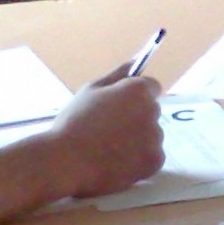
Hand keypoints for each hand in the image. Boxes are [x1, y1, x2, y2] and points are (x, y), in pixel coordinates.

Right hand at [42, 69, 164, 197]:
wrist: (68, 163)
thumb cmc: (75, 123)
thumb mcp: (90, 90)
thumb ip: (117, 75)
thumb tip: (136, 61)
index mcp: (138, 90)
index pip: (151, 87)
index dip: (135, 96)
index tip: (120, 106)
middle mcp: (152, 111)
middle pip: (150, 112)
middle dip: (136, 118)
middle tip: (108, 130)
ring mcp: (156, 138)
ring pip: (151, 136)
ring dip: (137, 140)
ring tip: (109, 149)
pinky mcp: (155, 161)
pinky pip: (151, 157)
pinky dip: (139, 161)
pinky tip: (116, 162)